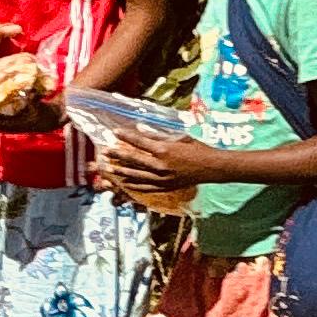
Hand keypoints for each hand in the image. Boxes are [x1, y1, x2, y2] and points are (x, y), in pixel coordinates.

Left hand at [104, 127, 223, 193]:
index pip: (140, 142)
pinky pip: (146, 187)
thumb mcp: (178, 137)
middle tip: (105, 153)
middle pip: (134, 160)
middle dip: (118, 156)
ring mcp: (162, 178)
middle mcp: (160, 165)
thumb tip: (140, 129)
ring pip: (137, 176)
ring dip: (121, 172)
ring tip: (109, 170)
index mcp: (164, 150)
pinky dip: (134, 185)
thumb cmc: (196, 148)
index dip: (126, 137)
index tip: (114, 133)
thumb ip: (157, 134)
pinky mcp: (165, 187)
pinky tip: (125, 183)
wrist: (211, 167)